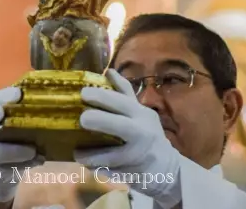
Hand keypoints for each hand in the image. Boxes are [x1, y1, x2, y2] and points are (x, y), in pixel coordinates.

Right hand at [0, 87, 44, 202]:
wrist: (0, 173)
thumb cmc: (14, 138)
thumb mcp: (16, 123)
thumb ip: (26, 112)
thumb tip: (54, 98)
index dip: (3, 96)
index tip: (18, 93)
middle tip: (2, 112)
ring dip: (13, 150)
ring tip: (33, 150)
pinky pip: (4, 170)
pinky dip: (22, 166)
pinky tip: (37, 160)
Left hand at [75, 70, 182, 204]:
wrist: (168, 168)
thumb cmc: (147, 133)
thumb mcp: (140, 112)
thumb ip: (124, 93)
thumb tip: (109, 71)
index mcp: (141, 115)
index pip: (123, 102)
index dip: (103, 96)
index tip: (83, 93)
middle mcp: (142, 133)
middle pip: (122, 126)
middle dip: (101, 121)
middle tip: (82, 119)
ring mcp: (139, 156)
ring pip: (114, 156)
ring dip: (93, 155)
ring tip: (77, 153)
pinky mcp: (134, 175)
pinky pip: (111, 173)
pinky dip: (99, 170)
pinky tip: (89, 166)